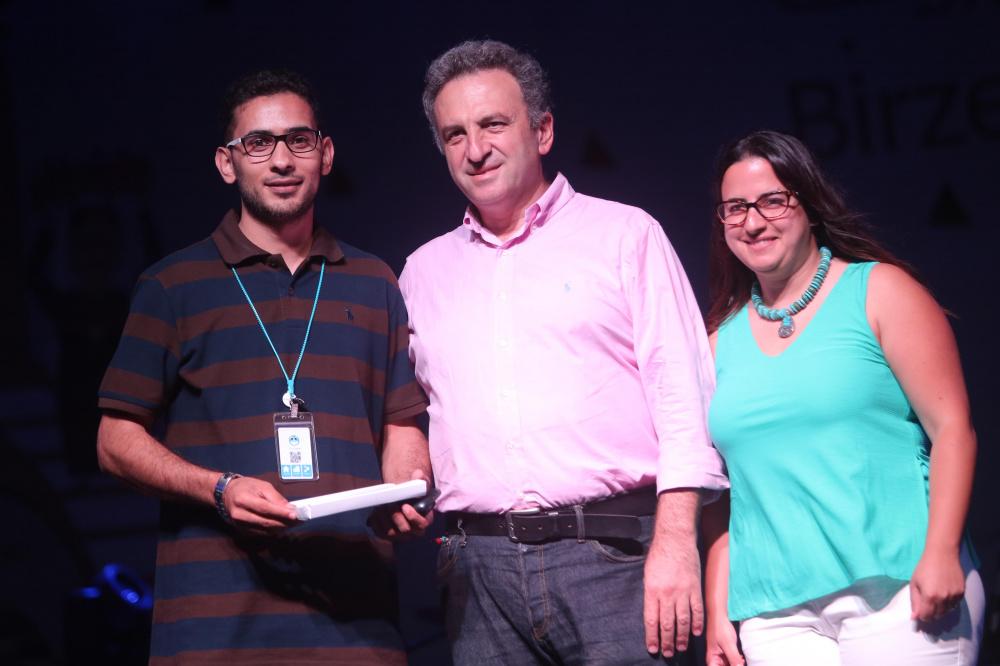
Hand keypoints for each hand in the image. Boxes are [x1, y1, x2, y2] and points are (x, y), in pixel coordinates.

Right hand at [223, 477, 298, 533]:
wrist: (226, 494)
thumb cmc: (245, 487)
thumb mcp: (262, 486)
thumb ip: (276, 498)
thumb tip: (290, 508)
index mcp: (243, 500)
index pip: (265, 508)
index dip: (280, 513)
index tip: (295, 515)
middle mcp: (240, 514)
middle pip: (265, 522)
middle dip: (285, 522)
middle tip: (299, 520)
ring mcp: (240, 525)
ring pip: (265, 530)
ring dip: (281, 528)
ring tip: (294, 523)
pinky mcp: (242, 531)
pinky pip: (261, 533)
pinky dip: (274, 530)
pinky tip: (283, 526)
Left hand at [368, 470, 432, 539]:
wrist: (401, 498)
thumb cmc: (412, 493)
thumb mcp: (419, 485)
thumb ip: (421, 480)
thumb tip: (418, 474)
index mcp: (424, 520)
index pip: (422, 525)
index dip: (413, 517)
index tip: (405, 506)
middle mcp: (413, 531)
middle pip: (405, 530)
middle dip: (396, 516)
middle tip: (390, 504)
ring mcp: (400, 536)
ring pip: (391, 532)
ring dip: (385, 518)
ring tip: (382, 505)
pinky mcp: (387, 535)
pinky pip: (380, 533)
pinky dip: (376, 522)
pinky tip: (376, 511)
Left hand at [643, 540, 703, 657]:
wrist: (675, 539)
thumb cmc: (659, 555)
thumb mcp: (648, 575)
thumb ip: (651, 594)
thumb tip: (654, 613)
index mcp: (652, 591)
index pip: (651, 620)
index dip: (652, 636)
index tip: (653, 648)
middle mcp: (667, 594)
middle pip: (667, 624)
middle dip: (666, 641)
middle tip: (667, 653)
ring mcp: (683, 592)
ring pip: (683, 620)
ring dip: (681, 637)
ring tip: (680, 648)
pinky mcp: (695, 588)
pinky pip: (697, 610)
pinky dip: (697, 623)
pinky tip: (695, 632)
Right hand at [705, 615, 743, 665]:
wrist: (720, 616)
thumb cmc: (719, 627)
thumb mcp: (728, 644)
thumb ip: (734, 659)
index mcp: (712, 661)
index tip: (736, 665)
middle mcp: (716, 661)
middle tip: (740, 662)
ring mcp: (722, 658)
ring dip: (737, 664)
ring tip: (741, 660)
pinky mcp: (727, 654)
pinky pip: (733, 662)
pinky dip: (738, 662)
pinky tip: (741, 659)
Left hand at [910, 547, 964, 621]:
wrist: (942, 555)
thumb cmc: (925, 568)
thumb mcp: (914, 583)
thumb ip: (914, 602)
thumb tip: (914, 617)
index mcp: (929, 596)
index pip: (926, 616)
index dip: (922, 616)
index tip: (920, 611)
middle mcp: (943, 598)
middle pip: (937, 615)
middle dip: (931, 613)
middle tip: (927, 604)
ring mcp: (954, 596)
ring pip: (947, 611)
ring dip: (940, 609)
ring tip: (936, 597)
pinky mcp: (961, 593)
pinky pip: (955, 605)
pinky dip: (949, 603)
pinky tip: (944, 594)